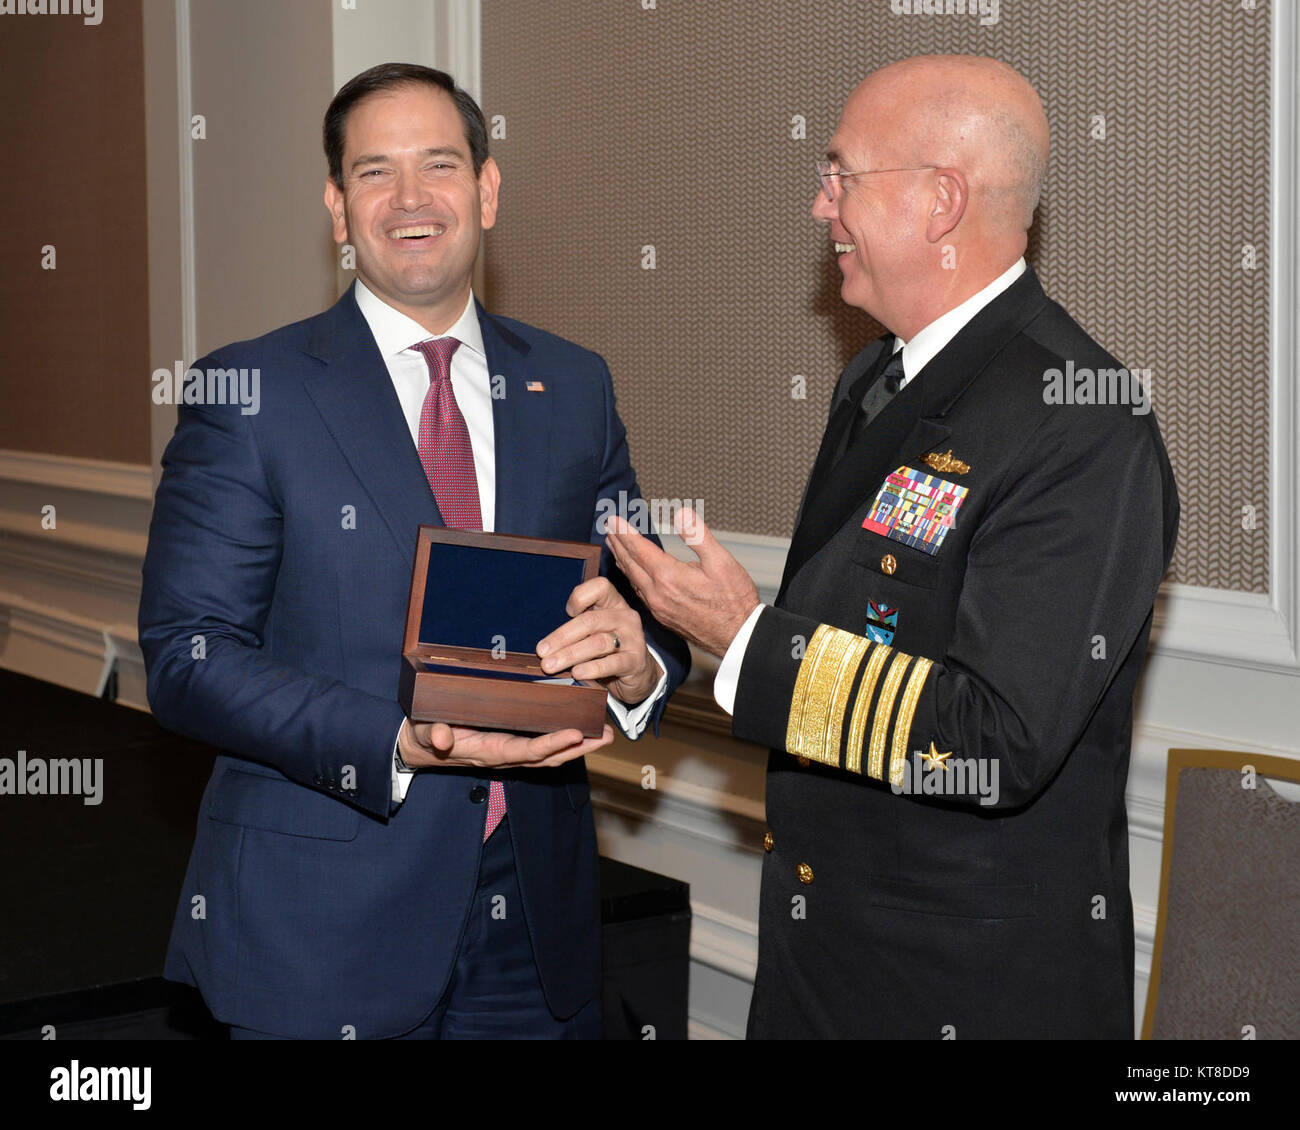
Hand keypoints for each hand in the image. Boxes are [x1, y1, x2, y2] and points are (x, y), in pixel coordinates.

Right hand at [397, 719, 613, 769]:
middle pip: (550, 757)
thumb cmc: (423, 735)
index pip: (527, 751)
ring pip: (552, 754)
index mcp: (489, 751)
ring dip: (580, 746)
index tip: (577, 733)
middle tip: (608, 735)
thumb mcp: (424, 732)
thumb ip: (432, 734)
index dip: (553, 744)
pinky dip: (565, 739)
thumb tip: (439, 737)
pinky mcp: (511, 745)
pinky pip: (543, 746)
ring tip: (606, 733)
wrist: (419, 746)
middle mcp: (505, 755)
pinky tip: (583, 728)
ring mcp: (510, 752)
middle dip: (580, 748)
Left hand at [535, 576, 661, 704]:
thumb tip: (545, 643)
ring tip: (551, 665)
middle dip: (562, 636)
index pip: (599, 587)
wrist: (638, 673)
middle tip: (542, 651)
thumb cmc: (609, 649)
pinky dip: (591, 668)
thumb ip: (577, 627)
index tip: (565, 612)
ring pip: (598, 643)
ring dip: (570, 654)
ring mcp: (633, 639)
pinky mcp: (635, 661)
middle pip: (590, 621)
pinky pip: (611, 663)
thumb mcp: (596, 631)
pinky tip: (577, 672)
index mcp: (614, 603)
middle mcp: (626, 617)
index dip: (579, 597)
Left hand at [605, 507, 758, 657]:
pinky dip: (632, 577)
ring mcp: (658, 607)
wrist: (738, 637)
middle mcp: (658, 594)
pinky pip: (640, 593)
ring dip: (622, 560)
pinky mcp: (663, 617)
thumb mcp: (722, 561)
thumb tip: (681, 513)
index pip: (639, 549)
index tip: (612, 518)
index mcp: (669, 577)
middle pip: (630, 563)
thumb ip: (698, 536)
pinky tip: (633, 573)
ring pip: (632, 579)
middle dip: (617, 543)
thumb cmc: (734, 601)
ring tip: (614, 545)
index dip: (624, 532)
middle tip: (607, 527)